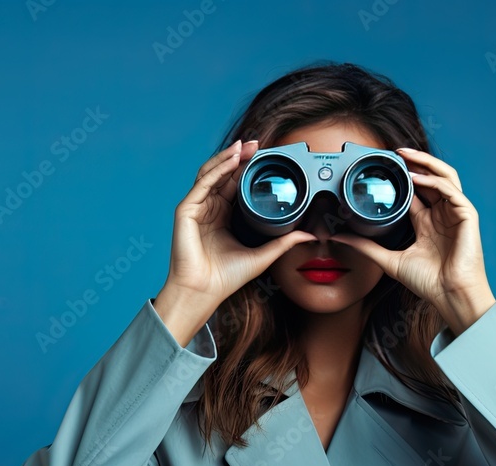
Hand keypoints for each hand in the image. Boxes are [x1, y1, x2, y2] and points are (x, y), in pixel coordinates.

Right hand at [154, 139, 316, 345]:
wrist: (204, 292)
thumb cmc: (226, 278)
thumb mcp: (263, 254)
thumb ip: (284, 242)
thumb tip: (309, 234)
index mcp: (223, 216)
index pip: (234, 184)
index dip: (247, 168)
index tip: (264, 155)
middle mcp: (209, 208)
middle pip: (223, 174)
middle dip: (239, 157)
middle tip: (257, 144)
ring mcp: (196, 208)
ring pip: (211, 173)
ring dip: (228, 157)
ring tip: (244, 145)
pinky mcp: (186, 210)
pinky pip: (203, 183)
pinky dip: (217, 169)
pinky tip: (231, 160)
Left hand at [331, 147, 495, 335]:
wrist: (449, 295)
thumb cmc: (428, 282)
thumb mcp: (389, 260)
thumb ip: (365, 247)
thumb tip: (339, 238)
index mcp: (426, 222)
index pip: (415, 190)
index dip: (402, 175)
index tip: (383, 165)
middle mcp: (441, 214)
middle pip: (430, 177)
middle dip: (414, 162)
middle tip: (394, 152)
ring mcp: (455, 213)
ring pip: (444, 176)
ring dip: (426, 163)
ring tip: (406, 155)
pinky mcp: (467, 215)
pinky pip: (451, 190)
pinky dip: (434, 181)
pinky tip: (417, 178)